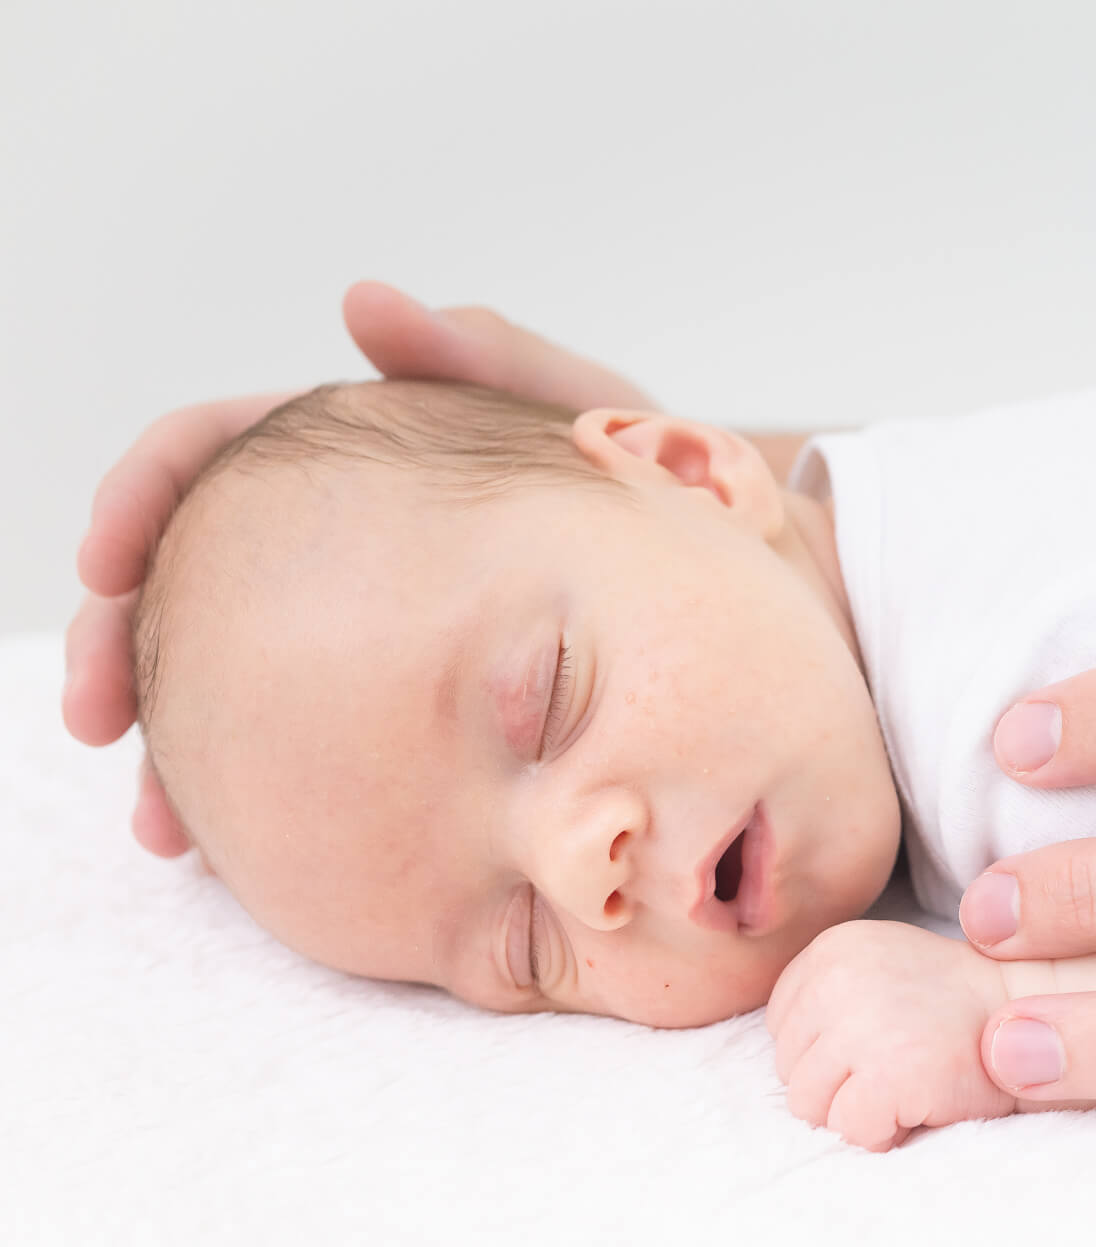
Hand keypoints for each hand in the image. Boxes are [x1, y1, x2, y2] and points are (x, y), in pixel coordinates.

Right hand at [64, 281, 657, 856]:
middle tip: (101, 712)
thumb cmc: (677, 497)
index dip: (144, 498)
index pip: (214, 456)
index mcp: (368, 460)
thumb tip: (366, 304)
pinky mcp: (412, 720)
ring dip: (182, 753)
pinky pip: (317, 760)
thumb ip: (492, 361)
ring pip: (237, 690)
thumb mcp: (597, 420)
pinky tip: (241, 856)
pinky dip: (265, 804)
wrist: (757, 605)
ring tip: (167, 824)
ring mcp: (374, 638)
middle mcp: (351, 549)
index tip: (105, 558)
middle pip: (192, 583)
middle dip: (125, 643)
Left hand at [765, 921, 1019, 1152]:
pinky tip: (919, 1106)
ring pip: (810, 1106)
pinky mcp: (891, 1071)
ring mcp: (864, 1024)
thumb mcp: (879, 974)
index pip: (781, 1031)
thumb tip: (788, 1065)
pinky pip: (851, 1129)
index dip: (829, 1053)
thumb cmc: (957, 1012)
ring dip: (858, 1112)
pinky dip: (883, 1133)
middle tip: (900, 1067)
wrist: (1040, 1017)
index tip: (883, 1041)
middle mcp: (839, 977)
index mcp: (831, 949)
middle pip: (788, 1071)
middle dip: (838, 1087)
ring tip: (908, 1085)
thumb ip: (829, 1000)